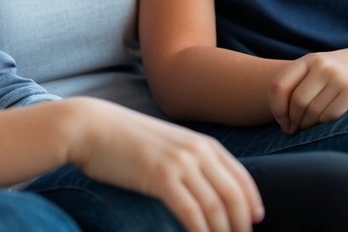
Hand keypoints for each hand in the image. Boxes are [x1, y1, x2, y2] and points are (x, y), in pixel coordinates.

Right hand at [65, 98, 263, 231]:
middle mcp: (196, 151)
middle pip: (234, 195)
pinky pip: (191, 212)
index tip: (255, 222)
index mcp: (202, 143)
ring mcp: (179, 163)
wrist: (92, 127)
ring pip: (215, 207)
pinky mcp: (160, 177)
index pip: (242, 178)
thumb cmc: (126, 139)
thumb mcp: (168, 143)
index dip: (252, 203)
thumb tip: (207, 188)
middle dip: (241, 224)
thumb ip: (191, 160)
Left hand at [269, 37, 347, 132]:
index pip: (278, 86)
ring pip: (313, 112)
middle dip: (292, 121)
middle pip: (296, 102)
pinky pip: (332, 115)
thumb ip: (301, 84)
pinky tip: (328, 123)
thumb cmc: (346, 70)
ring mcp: (340, 78)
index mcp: (309, 60)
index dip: (276, 108)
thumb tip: (281, 117)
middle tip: (294, 131)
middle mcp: (323, 67)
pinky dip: (326, 124)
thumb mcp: (322, 67)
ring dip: (309, 126)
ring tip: (310, 128)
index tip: (281, 121)